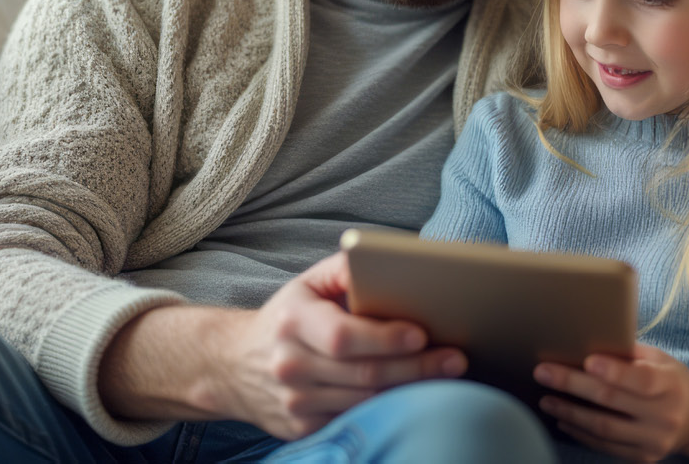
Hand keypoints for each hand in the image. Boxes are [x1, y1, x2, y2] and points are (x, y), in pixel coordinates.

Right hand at [204, 252, 466, 438]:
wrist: (232, 365)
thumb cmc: (286, 317)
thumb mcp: (306, 284)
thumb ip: (343, 268)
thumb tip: (382, 259)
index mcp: (293, 322)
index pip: (343, 336)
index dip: (384, 339)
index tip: (421, 334)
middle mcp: (290, 365)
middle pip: (364, 373)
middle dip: (415, 367)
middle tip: (455, 358)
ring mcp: (295, 402)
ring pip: (364, 401)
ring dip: (410, 390)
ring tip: (447, 376)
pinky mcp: (301, 428)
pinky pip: (354, 419)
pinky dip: (387, 409)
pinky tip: (415, 397)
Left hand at [533, 344, 688, 461]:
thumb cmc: (668, 380)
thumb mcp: (659, 360)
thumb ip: (629, 352)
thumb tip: (587, 339)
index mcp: (670, 385)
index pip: (642, 379)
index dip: (614, 371)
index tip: (586, 360)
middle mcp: (665, 416)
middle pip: (612, 400)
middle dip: (573, 385)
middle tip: (542, 372)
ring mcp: (654, 440)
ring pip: (603, 427)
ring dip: (569, 413)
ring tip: (545, 399)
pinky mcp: (642, 457)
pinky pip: (605, 445)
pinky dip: (580, 432)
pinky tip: (563, 419)